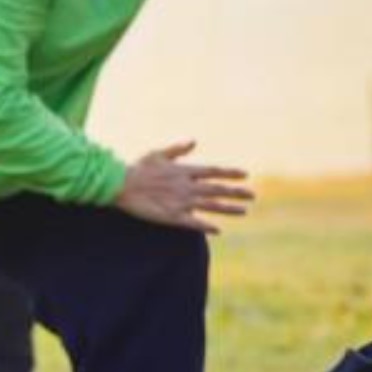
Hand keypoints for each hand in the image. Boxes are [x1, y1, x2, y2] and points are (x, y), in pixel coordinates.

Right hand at [114, 141, 254, 233]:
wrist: (119, 185)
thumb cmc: (136, 168)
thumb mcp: (157, 154)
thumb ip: (177, 149)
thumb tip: (194, 141)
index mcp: (184, 171)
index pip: (214, 171)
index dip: (231, 173)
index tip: (245, 175)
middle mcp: (186, 187)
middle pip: (218, 190)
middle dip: (237, 192)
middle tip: (252, 195)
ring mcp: (180, 202)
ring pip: (211, 206)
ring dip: (229, 209)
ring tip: (244, 211)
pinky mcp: (172, 217)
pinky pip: (193, 223)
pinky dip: (206, 226)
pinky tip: (218, 230)